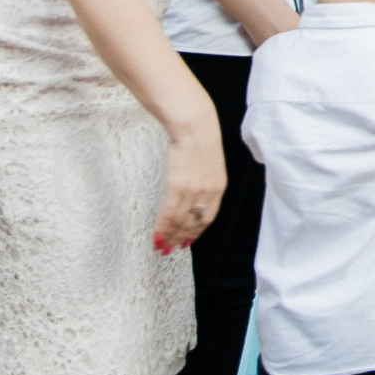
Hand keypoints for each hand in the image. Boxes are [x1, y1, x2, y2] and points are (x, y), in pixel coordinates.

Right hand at [153, 127, 226, 252]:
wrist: (194, 126)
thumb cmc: (199, 140)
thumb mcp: (209, 164)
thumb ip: (204, 181)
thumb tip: (193, 193)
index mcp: (218, 187)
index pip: (207, 217)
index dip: (196, 231)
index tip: (187, 240)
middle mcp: (209, 193)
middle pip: (194, 223)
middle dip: (182, 238)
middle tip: (170, 248)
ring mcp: (194, 191)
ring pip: (181, 222)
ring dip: (170, 237)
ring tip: (160, 245)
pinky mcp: (179, 187)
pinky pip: (169, 215)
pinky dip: (162, 228)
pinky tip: (155, 236)